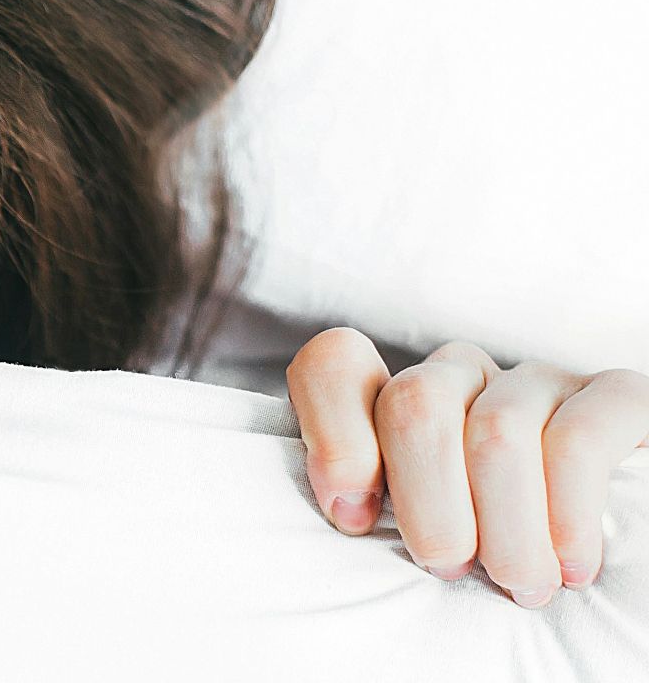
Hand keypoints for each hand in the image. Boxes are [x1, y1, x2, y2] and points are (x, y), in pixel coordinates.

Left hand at [288, 326, 648, 607]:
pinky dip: (567, 513)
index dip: (334, 439)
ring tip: (519, 583)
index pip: (334, 366)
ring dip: (505, 528)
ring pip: (496, 431)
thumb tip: (349, 512)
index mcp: (398, 400)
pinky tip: (571, 564)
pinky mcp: (614, 398)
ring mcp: (537, 381)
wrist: (611, 570)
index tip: (355, 519)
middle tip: (449, 568)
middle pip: (416, 404)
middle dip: (428, 503)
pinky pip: (578, 440)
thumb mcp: (414, 534)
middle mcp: (463, 375)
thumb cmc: (488, 557)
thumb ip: (368, 507)